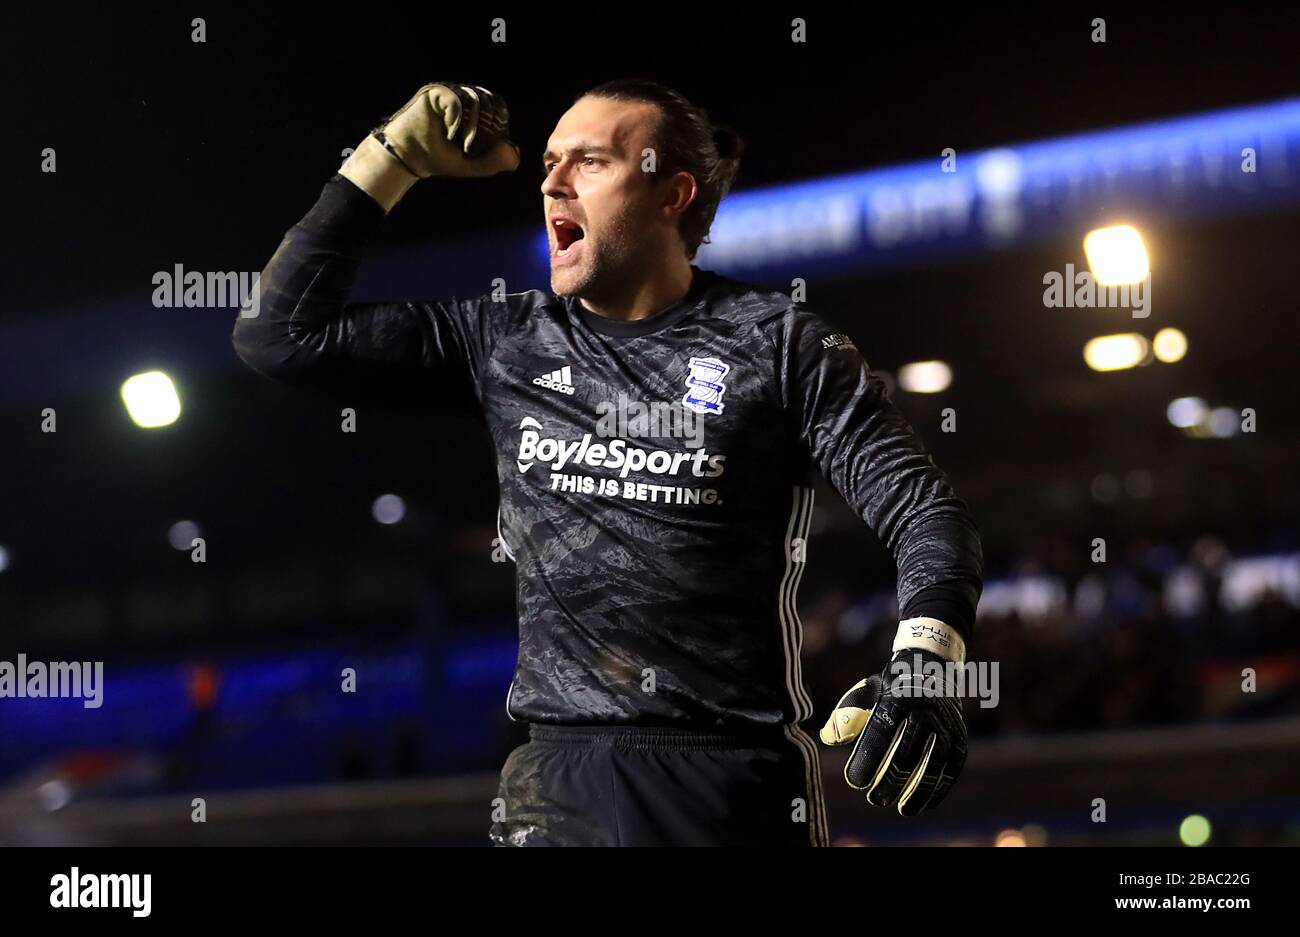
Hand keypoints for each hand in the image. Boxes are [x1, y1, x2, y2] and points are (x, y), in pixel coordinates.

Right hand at [373, 81, 520, 178]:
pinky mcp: (435, 93)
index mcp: (475, 111)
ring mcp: (450, 93)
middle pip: (490, 102)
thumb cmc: (439, 158)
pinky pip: (455, 100)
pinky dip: (456, 119)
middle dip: (487, 127)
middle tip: (473, 146)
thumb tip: (516, 152)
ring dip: (473, 126)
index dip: (499, 125)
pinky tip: (449, 133)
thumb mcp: (473, 165)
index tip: (489, 145)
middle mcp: (463, 97)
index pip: (498, 108)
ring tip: (461, 142)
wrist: (410, 158)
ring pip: (475, 100)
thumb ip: (495, 161)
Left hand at [820, 643, 967, 815]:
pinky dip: (940, 787)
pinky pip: (952, 767)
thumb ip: (845, 715)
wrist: (932, 666)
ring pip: (933, 765)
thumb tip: (827, 739)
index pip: (879, 734)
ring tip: (902, 810)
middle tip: (874, 799)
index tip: (855, 781)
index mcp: (896, 699)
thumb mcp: (866, 692)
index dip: (867, 760)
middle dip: (889, 782)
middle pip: (906, 754)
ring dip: (918, 791)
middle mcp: (923, 711)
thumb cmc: (890, 687)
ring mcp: (945, 724)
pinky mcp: (959, 736)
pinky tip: (925, 804)